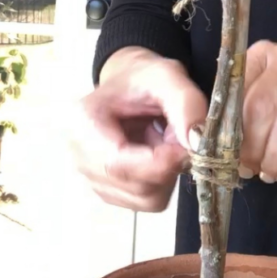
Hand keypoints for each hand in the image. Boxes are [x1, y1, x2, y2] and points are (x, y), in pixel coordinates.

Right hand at [72, 46, 207, 211]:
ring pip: (145, 198)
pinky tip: (158, 154)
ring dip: (169, 174)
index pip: (118, 163)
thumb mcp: (168, 76)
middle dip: (168, 166)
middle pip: (134, 185)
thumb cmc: (144, 78)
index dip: (159, 163)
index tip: (187, 148)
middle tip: (178, 136)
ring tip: (166, 141)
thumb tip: (196, 143)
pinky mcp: (110, 191)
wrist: (131, 86)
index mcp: (84, 122)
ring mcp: (92, 178)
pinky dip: (164, 181)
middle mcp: (80, 155)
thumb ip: (186, 104)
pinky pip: (147, 201)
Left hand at [240, 40, 276, 182]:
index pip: (234, 91)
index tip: (226, 154)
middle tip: (250, 168)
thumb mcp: (263, 98)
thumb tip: (204, 143)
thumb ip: (236, 113)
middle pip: (259, 108)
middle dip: (251, 148)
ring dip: (274, 160)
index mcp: (263, 52)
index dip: (227, 129)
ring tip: (271, 172)